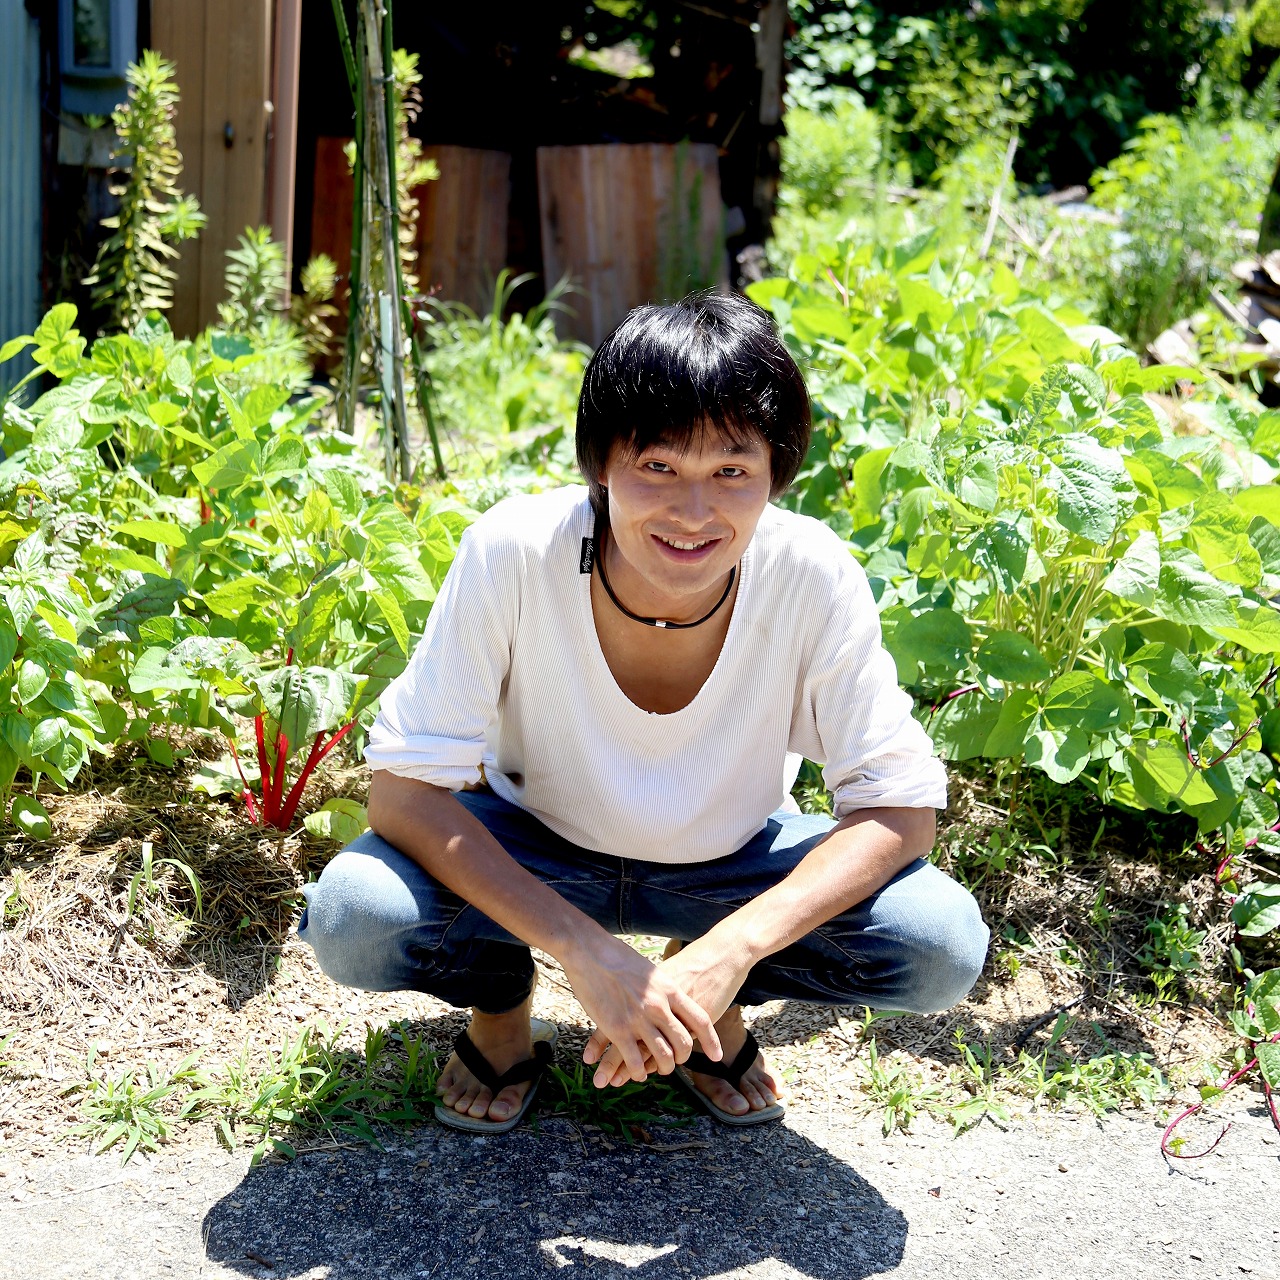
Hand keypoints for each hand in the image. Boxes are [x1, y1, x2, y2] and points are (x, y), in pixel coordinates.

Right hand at [560, 933, 722, 1087]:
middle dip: (682, 1058)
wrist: (590, 950)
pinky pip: (635, 1061)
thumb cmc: (619, 956)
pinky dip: (639, 1071)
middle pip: (683, 1043)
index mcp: (670, 990)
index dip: (711, 1042)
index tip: (716, 1056)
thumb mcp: (652, 971)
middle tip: (676, 1062)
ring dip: (662, 1068)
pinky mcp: (617, 1029)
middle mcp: (658, 1006)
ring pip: (662, 1056)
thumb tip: (671, 1000)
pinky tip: (638, 1072)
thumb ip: (663, 989)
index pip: (701, 1021)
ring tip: (657, 1070)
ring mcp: (638, 1019)